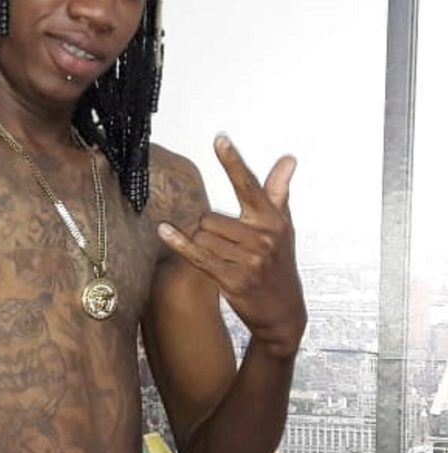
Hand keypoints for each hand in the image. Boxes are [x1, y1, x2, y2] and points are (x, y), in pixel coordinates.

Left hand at [158, 134, 306, 357]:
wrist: (283, 312)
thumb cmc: (280, 264)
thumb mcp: (284, 228)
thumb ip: (278, 193)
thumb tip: (287, 159)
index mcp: (273, 220)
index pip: (249, 185)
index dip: (233, 162)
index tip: (219, 140)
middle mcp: (263, 237)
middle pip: (210, 217)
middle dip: (208, 230)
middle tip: (225, 247)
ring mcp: (248, 259)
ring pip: (202, 236)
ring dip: (202, 245)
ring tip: (223, 259)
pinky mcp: (232, 279)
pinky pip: (198, 255)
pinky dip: (179, 243)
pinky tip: (164, 231)